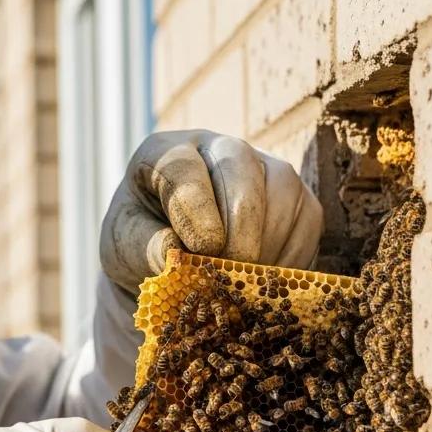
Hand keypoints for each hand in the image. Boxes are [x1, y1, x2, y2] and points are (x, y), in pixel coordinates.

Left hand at [100, 130, 323, 292]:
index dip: (195, 208)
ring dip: (267, 243)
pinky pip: (307, 219)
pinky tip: (267, 282)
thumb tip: (173, 254)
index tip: (200, 249)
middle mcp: (217, 149)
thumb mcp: (125, 247)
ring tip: (246, 282)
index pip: (183, 167)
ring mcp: (262, 167)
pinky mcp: (295, 197)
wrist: (169, 257)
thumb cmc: (142, 243)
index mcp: (165, 152)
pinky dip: (290, 256)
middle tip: (230, 271)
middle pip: (241, 169)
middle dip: (239, 226)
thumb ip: (144, 248)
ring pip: (282, 190)